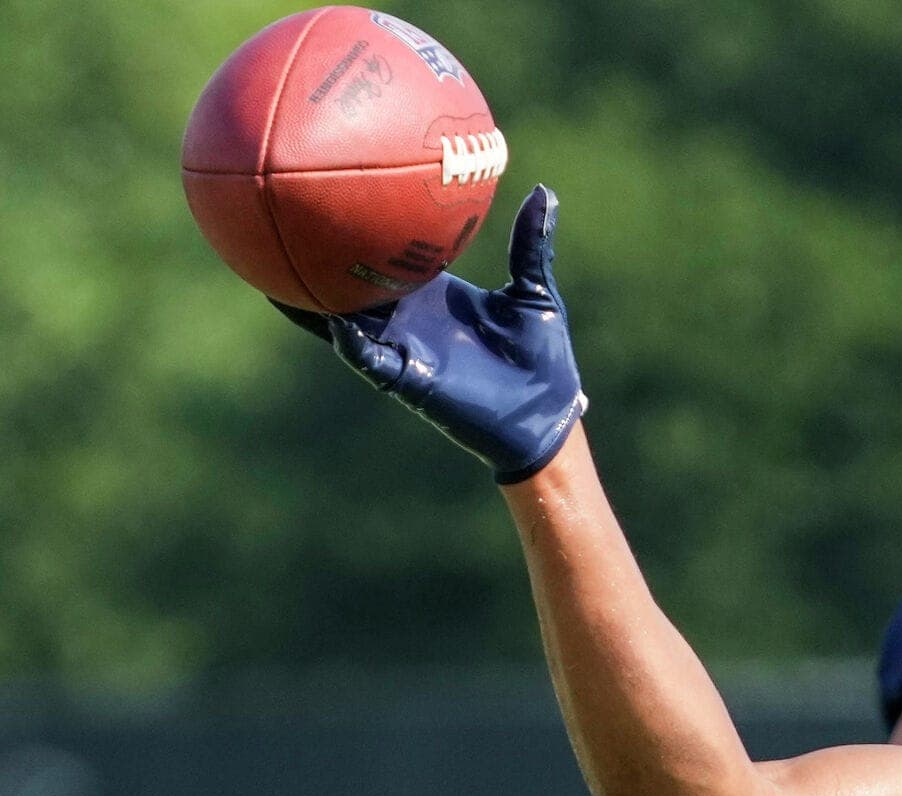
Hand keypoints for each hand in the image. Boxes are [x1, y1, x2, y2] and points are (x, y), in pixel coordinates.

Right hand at [281, 185, 586, 482]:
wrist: (548, 412)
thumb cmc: (542, 356)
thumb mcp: (534, 291)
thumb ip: (530, 245)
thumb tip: (542, 192)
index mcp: (431, 294)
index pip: (382, 257)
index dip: (355, 231)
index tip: (327, 196)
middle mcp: (408, 318)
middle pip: (347, 284)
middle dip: (312, 261)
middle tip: (270, 223)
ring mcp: (404, 348)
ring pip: (342, 321)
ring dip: (310, 302)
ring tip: (269, 273)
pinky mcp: (410, 380)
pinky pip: (371, 360)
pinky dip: (352, 343)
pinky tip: (335, 322)